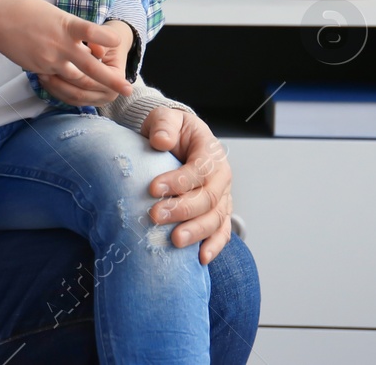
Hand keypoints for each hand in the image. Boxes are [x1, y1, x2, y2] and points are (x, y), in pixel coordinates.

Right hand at [0, 0, 132, 99]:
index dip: (108, 38)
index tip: (118, 42)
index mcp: (67, 26)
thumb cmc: (27, 11)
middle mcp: (61, 45)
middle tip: (128, 89)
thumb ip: (73, 29)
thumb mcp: (56, 14)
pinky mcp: (41, 69)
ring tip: (106, 93)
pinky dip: (69, 81)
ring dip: (92, 86)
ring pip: (77, 80)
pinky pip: (60, 79)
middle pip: (92, 67)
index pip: (94, 33)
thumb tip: (87, 45)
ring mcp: (51, 60)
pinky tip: (73, 81)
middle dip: (112, 80)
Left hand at [39, 20, 133, 105]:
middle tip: (42, 70)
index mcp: (116, 78)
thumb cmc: (107, 38)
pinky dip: (55, 91)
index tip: (55, 65)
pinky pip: (68, 99)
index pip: (90, 80)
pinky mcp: (86, 100)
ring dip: (55, 88)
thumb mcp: (107, 34)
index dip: (71, 73)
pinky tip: (44, 79)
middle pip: (79, 92)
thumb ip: (100, 41)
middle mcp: (109, 93)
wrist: (111, 45)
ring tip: (41, 74)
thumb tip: (97, 50)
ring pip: (72, 98)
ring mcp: (97, 99)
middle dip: (60, 82)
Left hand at [142, 106, 233, 263]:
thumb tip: (161, 140)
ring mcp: (222, 197)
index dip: (178, 180)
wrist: (176, 139)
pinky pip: (221, 232)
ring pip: (215, 219)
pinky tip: (201, 258)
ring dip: (196, 232)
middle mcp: (221, 177)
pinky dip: (214, 246)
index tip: (153, 188)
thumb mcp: (165, 118)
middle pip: (208, 198)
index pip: (199, 169)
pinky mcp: (218, 213)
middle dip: (182, 210)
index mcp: (210, 153)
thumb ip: (164, 125)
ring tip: (175, 241)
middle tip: (156, 216)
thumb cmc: (170, 129)